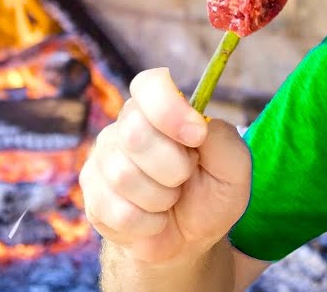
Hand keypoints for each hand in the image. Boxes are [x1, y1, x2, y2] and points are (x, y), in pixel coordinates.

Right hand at [80, 68, 251, 265]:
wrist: (188, 241)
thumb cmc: (210, 195)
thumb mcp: (234, 168)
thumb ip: (223, 139)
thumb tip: (199, 124)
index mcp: (159, 110)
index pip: (149, 85)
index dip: (169, 109)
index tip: (196, 136)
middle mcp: (124, 127)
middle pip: (135, 134)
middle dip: (173, 167)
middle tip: (184, 178)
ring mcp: (103, 161)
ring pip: (124, 176)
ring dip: (161, 199)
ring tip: (169, 201)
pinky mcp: (92, 197)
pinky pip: (118, 211)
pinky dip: (148, 223)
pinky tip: (154, 220)